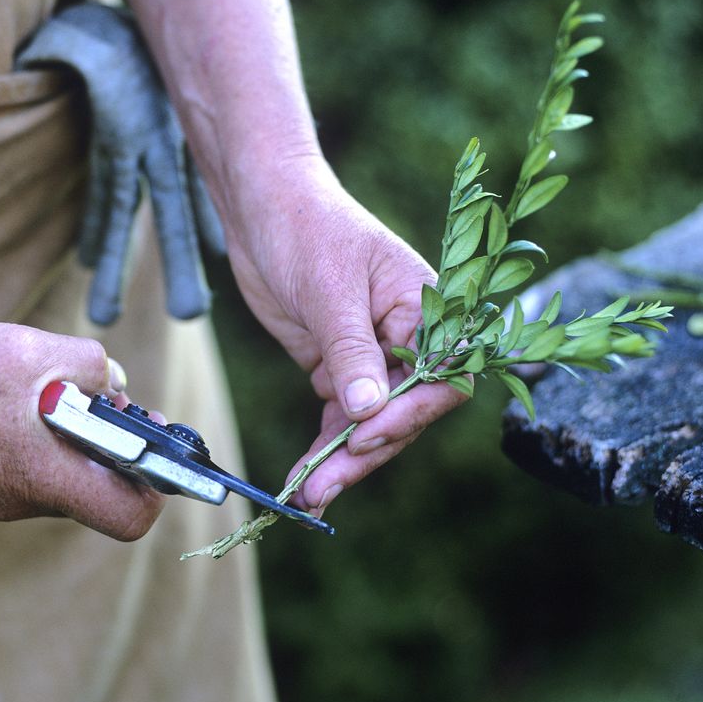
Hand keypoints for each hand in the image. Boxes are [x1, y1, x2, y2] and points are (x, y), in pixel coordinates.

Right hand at [0, 303, 164, 541]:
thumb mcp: (40, 351)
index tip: (154, 440)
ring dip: (73, 433)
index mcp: (45, 481)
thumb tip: (114, 385)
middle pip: (97, 490)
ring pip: (61, 474)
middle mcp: (22, 503)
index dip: (155, 483)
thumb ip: (96, 369)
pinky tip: (17, 392)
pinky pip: (29, 465)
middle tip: (110, 395)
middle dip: (113, 443)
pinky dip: (40, 434)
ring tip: (53, 383)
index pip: (130, 517)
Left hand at [225, 157, 466, 513]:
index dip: (410, 412)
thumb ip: (351, 349)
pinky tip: (306, 479)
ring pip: (372, 423)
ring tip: (310, 495)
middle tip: (325, 484)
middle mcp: (408, 337)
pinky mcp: (338, 368)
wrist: (261, 206)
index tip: (366, 435)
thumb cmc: (305, 226)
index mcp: (428, 306)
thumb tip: (367, 411)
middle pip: (406, 411)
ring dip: (344, 461)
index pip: (441, 374)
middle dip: (367, 450)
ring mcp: (372, 356)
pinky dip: (325, 448)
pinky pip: (340, 419)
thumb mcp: (328, 287)